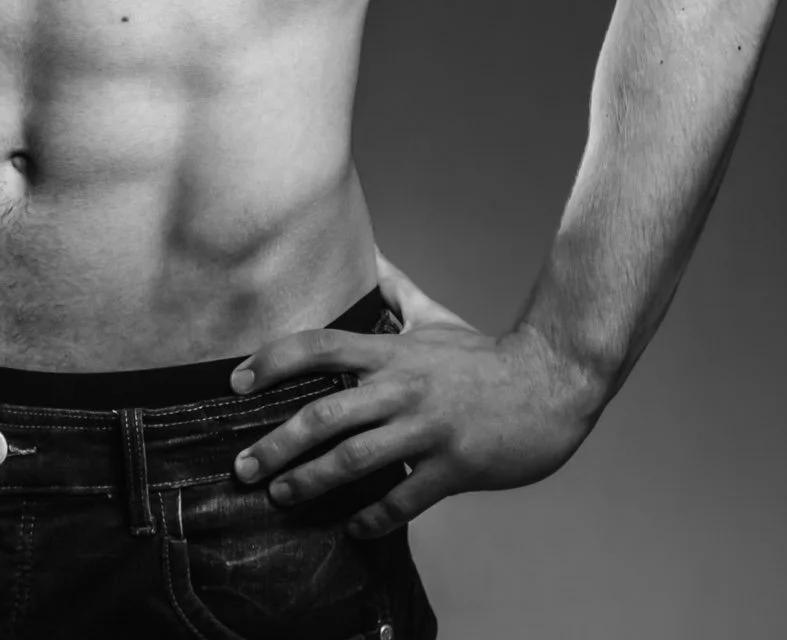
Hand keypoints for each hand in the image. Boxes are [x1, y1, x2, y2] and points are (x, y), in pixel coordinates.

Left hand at [228, 253, 596, 539]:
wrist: (550, 385)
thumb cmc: (485, 356)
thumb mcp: (436, 317)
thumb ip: (398, 291)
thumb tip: (372, 257)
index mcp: (392, 352)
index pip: (319, 347)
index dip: (272, 361)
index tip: (237, 382)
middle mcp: (402, 389)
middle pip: (324, 414)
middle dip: (276, 444)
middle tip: (242, 467)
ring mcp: (427, 430)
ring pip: (354, 460)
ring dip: (309, 482)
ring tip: (280, 497)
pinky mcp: (454, 468)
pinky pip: (404, 501)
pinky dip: (373, 518)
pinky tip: (352, 528)